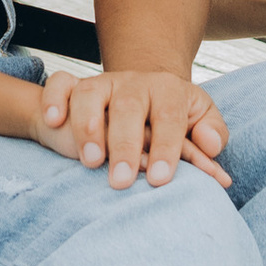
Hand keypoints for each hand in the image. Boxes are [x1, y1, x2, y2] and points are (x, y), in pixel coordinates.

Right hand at [34, 69, 231, 189]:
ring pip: (90, 94)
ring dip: (88, 127)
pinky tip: (53, 122)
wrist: (142, 88)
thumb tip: (212, 146)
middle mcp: (133, 84)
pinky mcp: (75, 85)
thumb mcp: (198, 117)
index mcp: (167, 91)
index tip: (160, 180)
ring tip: (91, 161)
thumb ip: (212, 132)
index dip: (166, 148)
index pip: (170, 118)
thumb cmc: (171, 116)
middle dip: (124, 145)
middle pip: (128, 107)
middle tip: (122, 182)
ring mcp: (103, 83)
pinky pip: (59, 83)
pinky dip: (54, 99)